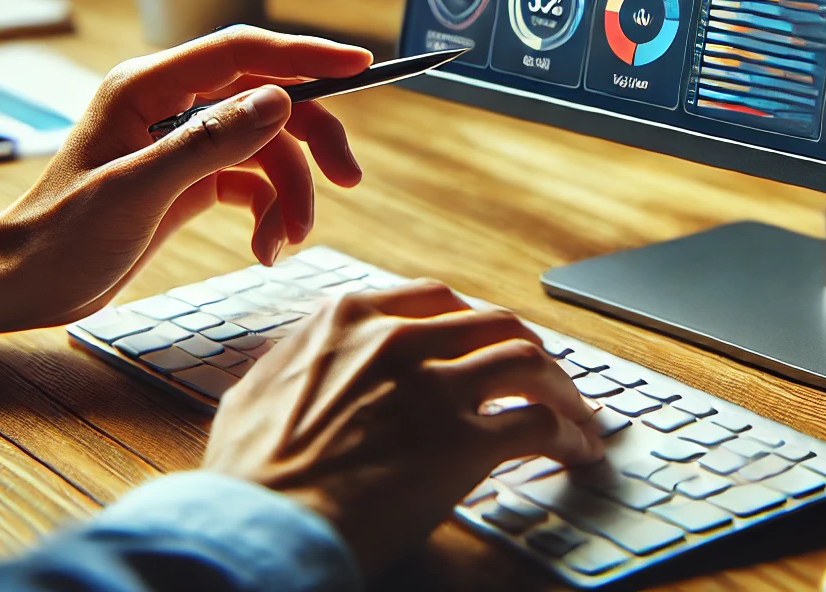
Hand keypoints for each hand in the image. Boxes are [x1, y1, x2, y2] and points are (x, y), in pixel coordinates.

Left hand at [0, 27, 372, 345]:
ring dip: (289, 194)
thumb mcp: (137, 191)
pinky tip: (265, 249)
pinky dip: (267, 214)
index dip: (305, 55)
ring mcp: (181, 143)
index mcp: (148, 87)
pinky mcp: (188, 181)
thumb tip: (280, 99)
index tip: (361, 63)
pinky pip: (250, 182)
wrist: (20, 284)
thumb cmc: (61, 235)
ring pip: (266, 147)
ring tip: (285, 243)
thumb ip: (209, 142)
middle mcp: (170, 106)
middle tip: (346, 181)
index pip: (242, 51)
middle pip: (267, 100)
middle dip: (311, 140)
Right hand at [204, 281, 606, 575]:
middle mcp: (398, 338)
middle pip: (494, 323)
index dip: (474, 326)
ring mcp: (433, 385)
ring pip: (529, 361)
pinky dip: (567, 436)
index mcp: (348, 318)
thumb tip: (303, 370)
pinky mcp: (462, 440)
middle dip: (530, 352)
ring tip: (578, 418)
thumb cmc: (247, 475)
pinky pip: (538, 424)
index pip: (437, 300)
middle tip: (547, 381)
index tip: (488, 347)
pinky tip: (574, 453)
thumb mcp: (258, 392)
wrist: (257, 524)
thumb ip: (298, 367)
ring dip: (563, 390)